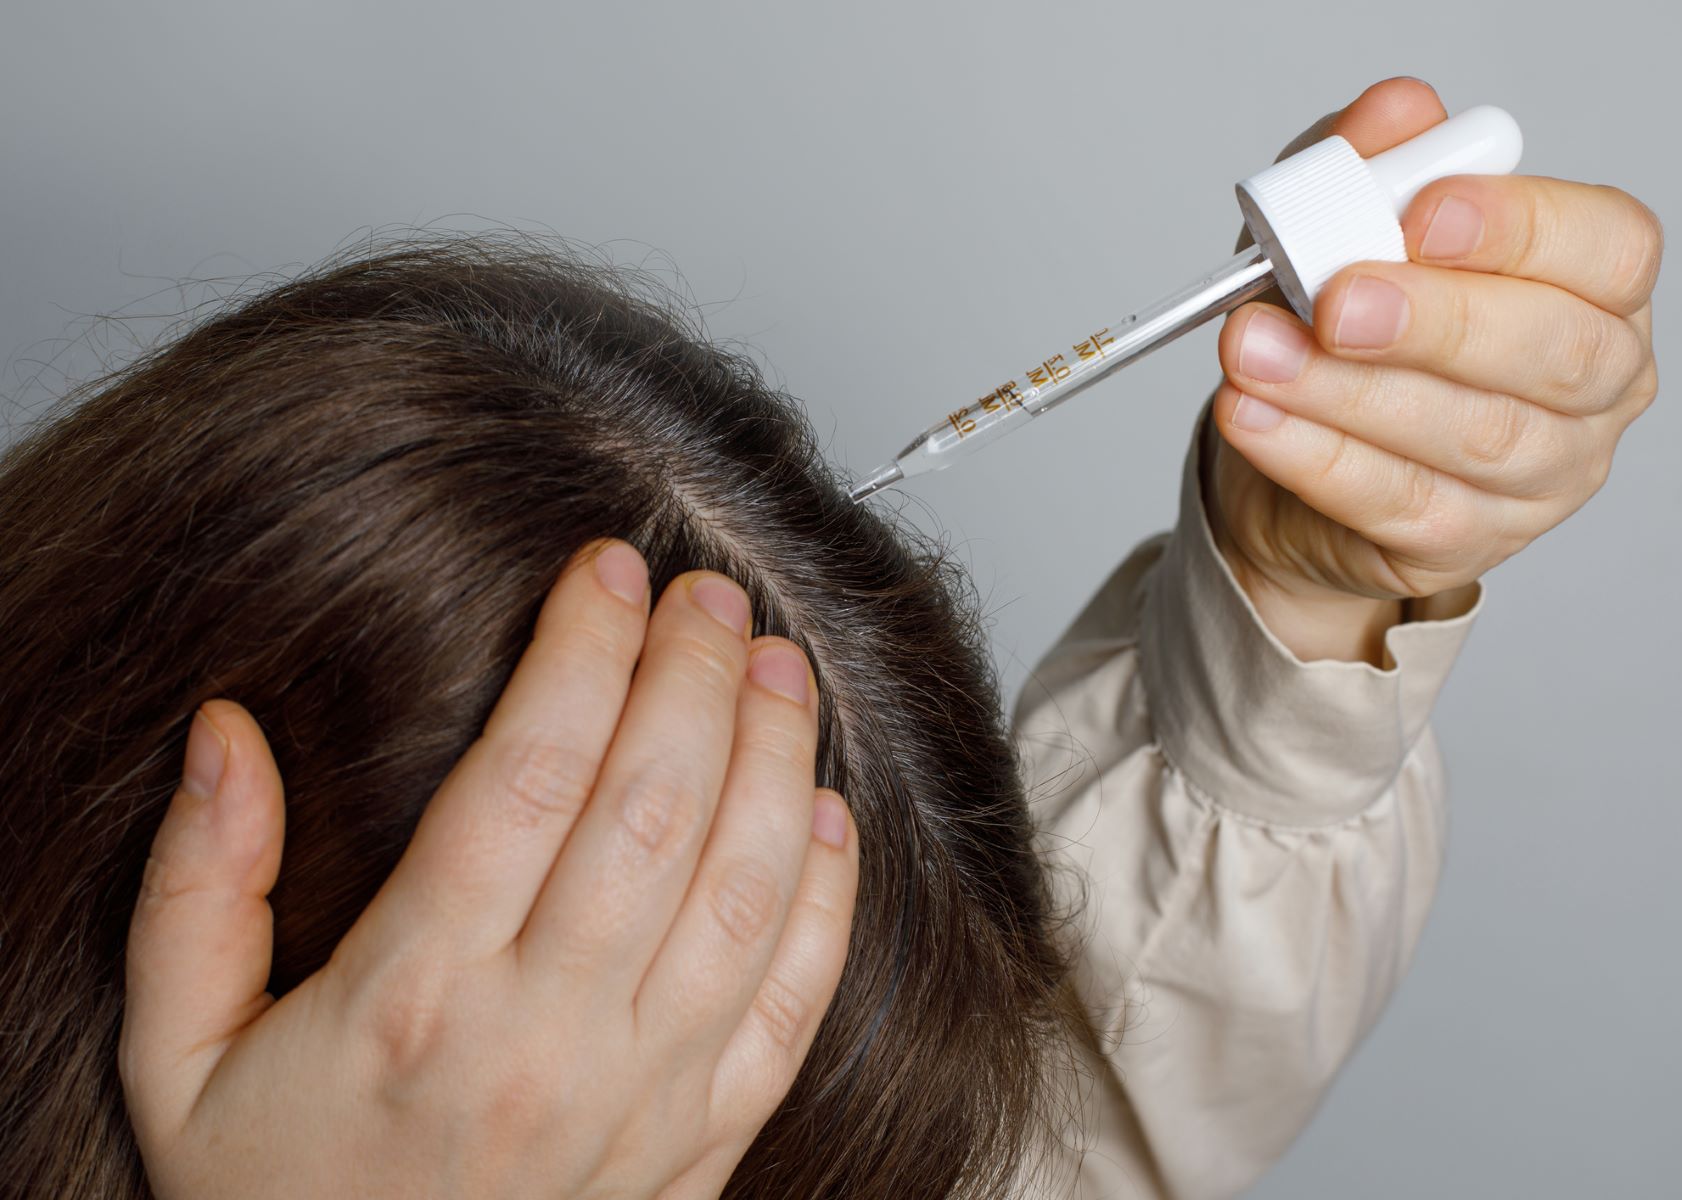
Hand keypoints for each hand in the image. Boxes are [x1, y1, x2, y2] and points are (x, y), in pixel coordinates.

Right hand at [119, 542, 856, 1198]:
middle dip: (694, 673)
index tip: (608, 568)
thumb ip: (194, 890)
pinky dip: (832, 896)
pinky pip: (797, 1002)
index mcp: (416, 996)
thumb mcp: (178, 1056)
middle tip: (708, 591)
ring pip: (749, 888)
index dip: (584, 649)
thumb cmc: (276, 1197)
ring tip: (778, 664)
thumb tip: (225, 733)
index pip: (531, 773)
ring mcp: (646, 1094)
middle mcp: (549, 1038)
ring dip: (778, 757)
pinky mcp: (706, 1137)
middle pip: (656, 807)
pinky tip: (827, 810)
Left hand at [1208, 78, 1661, 662]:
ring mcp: (1541, 475)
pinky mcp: (1465, 542)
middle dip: (1433, 321)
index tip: (1420, 214)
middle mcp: (1595, 383)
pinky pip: (1396, 500)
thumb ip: (1369, 166)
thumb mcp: (1342, 226)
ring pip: (1467, 434)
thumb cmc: (1347, 328)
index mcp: (1595, 284)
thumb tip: (1394, 114)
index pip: (1608, 249)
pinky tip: (1252, 416)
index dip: (1522, 228)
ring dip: (1346, 390)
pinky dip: (1312, 455)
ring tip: (1255, 351)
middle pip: (1550, 352)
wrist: (1290, 459)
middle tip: (1333, 300)